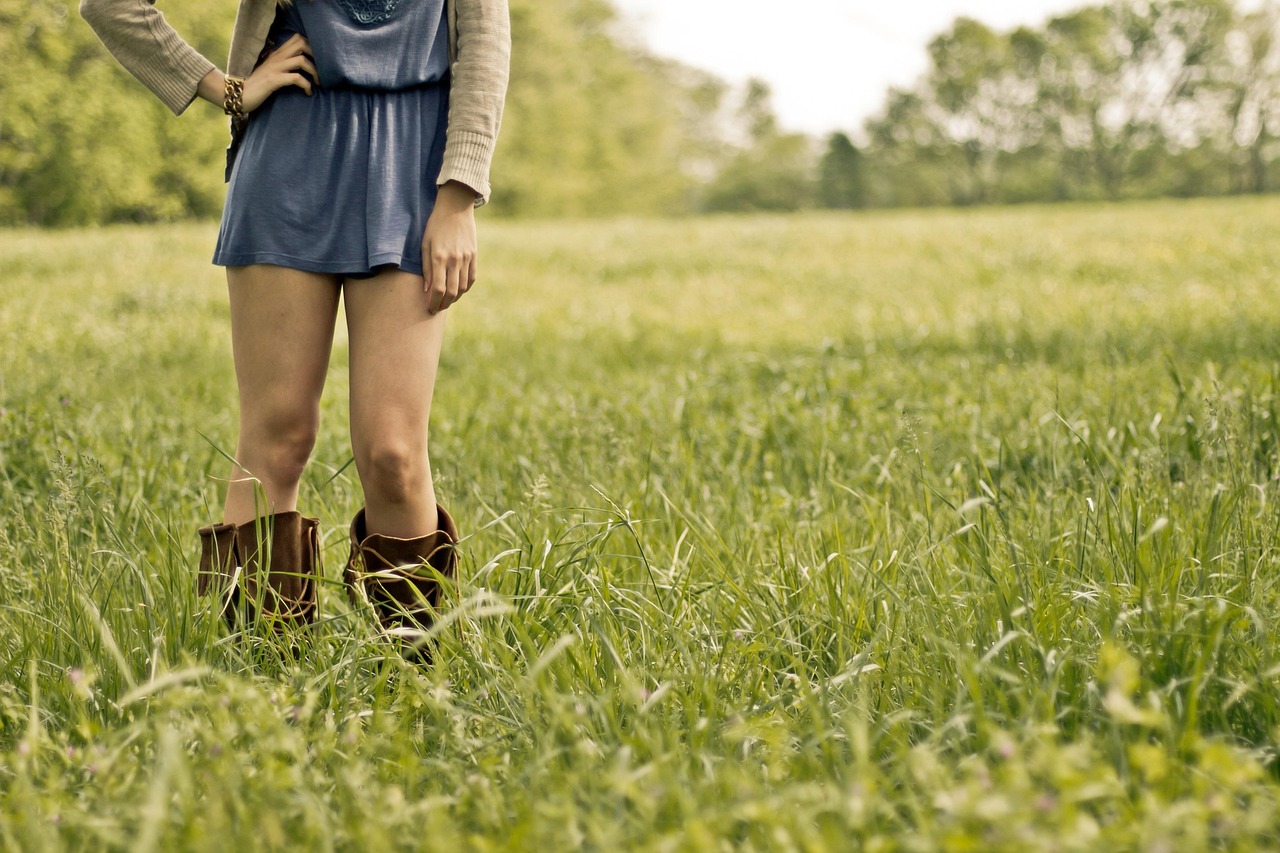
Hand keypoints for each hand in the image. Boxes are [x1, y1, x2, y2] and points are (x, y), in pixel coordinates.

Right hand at [242, 34, 317, 110]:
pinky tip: (307, 92)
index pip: (297, 38)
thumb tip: (298, 65)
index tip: (318, 61)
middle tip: (320, 70)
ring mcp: (275, 68)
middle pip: (302, 43)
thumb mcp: (271, 71)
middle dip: (316, 56)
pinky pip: (296, 78)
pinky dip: (306, 85)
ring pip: (302, 60)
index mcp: (277, 54)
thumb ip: (282, 65)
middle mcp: (277, 57)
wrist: (239, 94)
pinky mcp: (274, 80)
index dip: (311, 47)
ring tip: (317, 83)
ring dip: (315, 72)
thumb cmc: (257, 85)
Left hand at [423, 182, 478, 314]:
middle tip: (437, 309)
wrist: (455, 208)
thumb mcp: (425, 244)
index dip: (434, 302)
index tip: (430, 309)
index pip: (438, 289)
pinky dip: (465, 288)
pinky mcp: (474, 256)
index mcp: (439, 257)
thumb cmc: (435, 225)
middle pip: (452, 292)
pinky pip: (471, 278)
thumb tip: (426, 290)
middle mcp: (454, 260)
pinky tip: (458, 291)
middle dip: (444, 304)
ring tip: (446, 301)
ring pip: (463, 287)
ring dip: (455, 298)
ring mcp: (466, 258)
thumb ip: (425, 268)